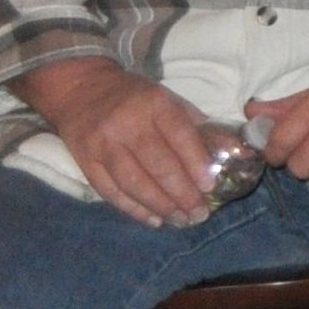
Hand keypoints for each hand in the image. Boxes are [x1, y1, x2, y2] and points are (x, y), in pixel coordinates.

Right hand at [13, 57, 212, 227]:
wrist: (80, 88)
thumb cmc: (133, 97)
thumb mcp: (166, 99)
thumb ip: (195, 125)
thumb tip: (229, 149)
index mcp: (153, 103)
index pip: (178, 135)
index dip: (195, 163)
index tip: (209, 187)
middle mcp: (127, 123)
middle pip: (157, 164)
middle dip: (182, 193)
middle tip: (199, 213)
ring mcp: (103, 143)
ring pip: (134, 182)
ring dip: (160, 205)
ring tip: (180, 219)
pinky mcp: (85, 161)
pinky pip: (111, 191)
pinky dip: (133, 209)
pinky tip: (153, 219)